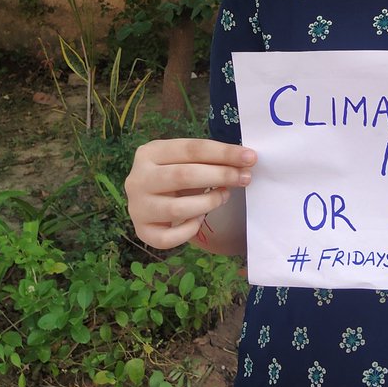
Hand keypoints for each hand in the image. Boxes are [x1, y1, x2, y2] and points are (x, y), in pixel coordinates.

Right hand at [125, 138, 256, 249]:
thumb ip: (209, 159)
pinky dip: (190, 229)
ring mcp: (137, 207)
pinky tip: (200, 219)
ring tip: (224, 195)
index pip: (191, 149)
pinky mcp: (142, 231)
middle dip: (221, 176)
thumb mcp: (186, 160)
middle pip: (183, 176)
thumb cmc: (174, 174)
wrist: (148, 198)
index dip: (223, 153)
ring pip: (177, 209)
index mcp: (149, 153)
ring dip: (209, 202)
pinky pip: (169, 238)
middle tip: (245, 178)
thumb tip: (245, 163)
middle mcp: (137, 179)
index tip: (250, 157)